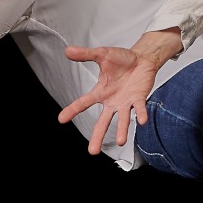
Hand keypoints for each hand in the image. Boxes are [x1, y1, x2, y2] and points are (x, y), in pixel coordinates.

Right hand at [58, 38, 170, 155]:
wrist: (142, 58)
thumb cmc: (122, 59)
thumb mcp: (102, 55)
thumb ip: (85, 54)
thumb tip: (67, 50)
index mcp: (101, 92)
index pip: (84, 102)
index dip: (72, 110)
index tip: (61, 119)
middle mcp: (112, 101)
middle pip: (103, 122)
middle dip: (97, 136)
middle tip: (92, 152)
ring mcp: (126, 102)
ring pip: (122, 119)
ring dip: (122, 130)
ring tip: (120, 141)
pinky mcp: (139, 99)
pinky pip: (140, 108)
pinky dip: (140, 114)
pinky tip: (141, 121)